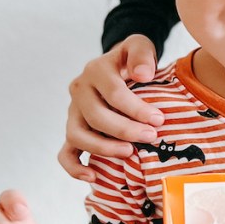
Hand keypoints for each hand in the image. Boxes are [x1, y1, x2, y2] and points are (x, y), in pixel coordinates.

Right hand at [58, 36, 161, 180]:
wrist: (119, 67)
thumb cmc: (133, 60)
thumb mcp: (139, 46)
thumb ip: (142, 54)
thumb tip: (142, 75)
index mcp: (96, 71)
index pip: (113, 93)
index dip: (136, 108)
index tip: (159, 119)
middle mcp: (80, 91)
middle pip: (96, 116)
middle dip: (125, 129)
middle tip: (151, 137)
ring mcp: (74, 112)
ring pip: (77, 135)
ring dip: (103, 148)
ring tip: (129, 153)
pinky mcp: (74, 130)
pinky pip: (65, 153)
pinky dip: (74, 168)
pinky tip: (93, 177)